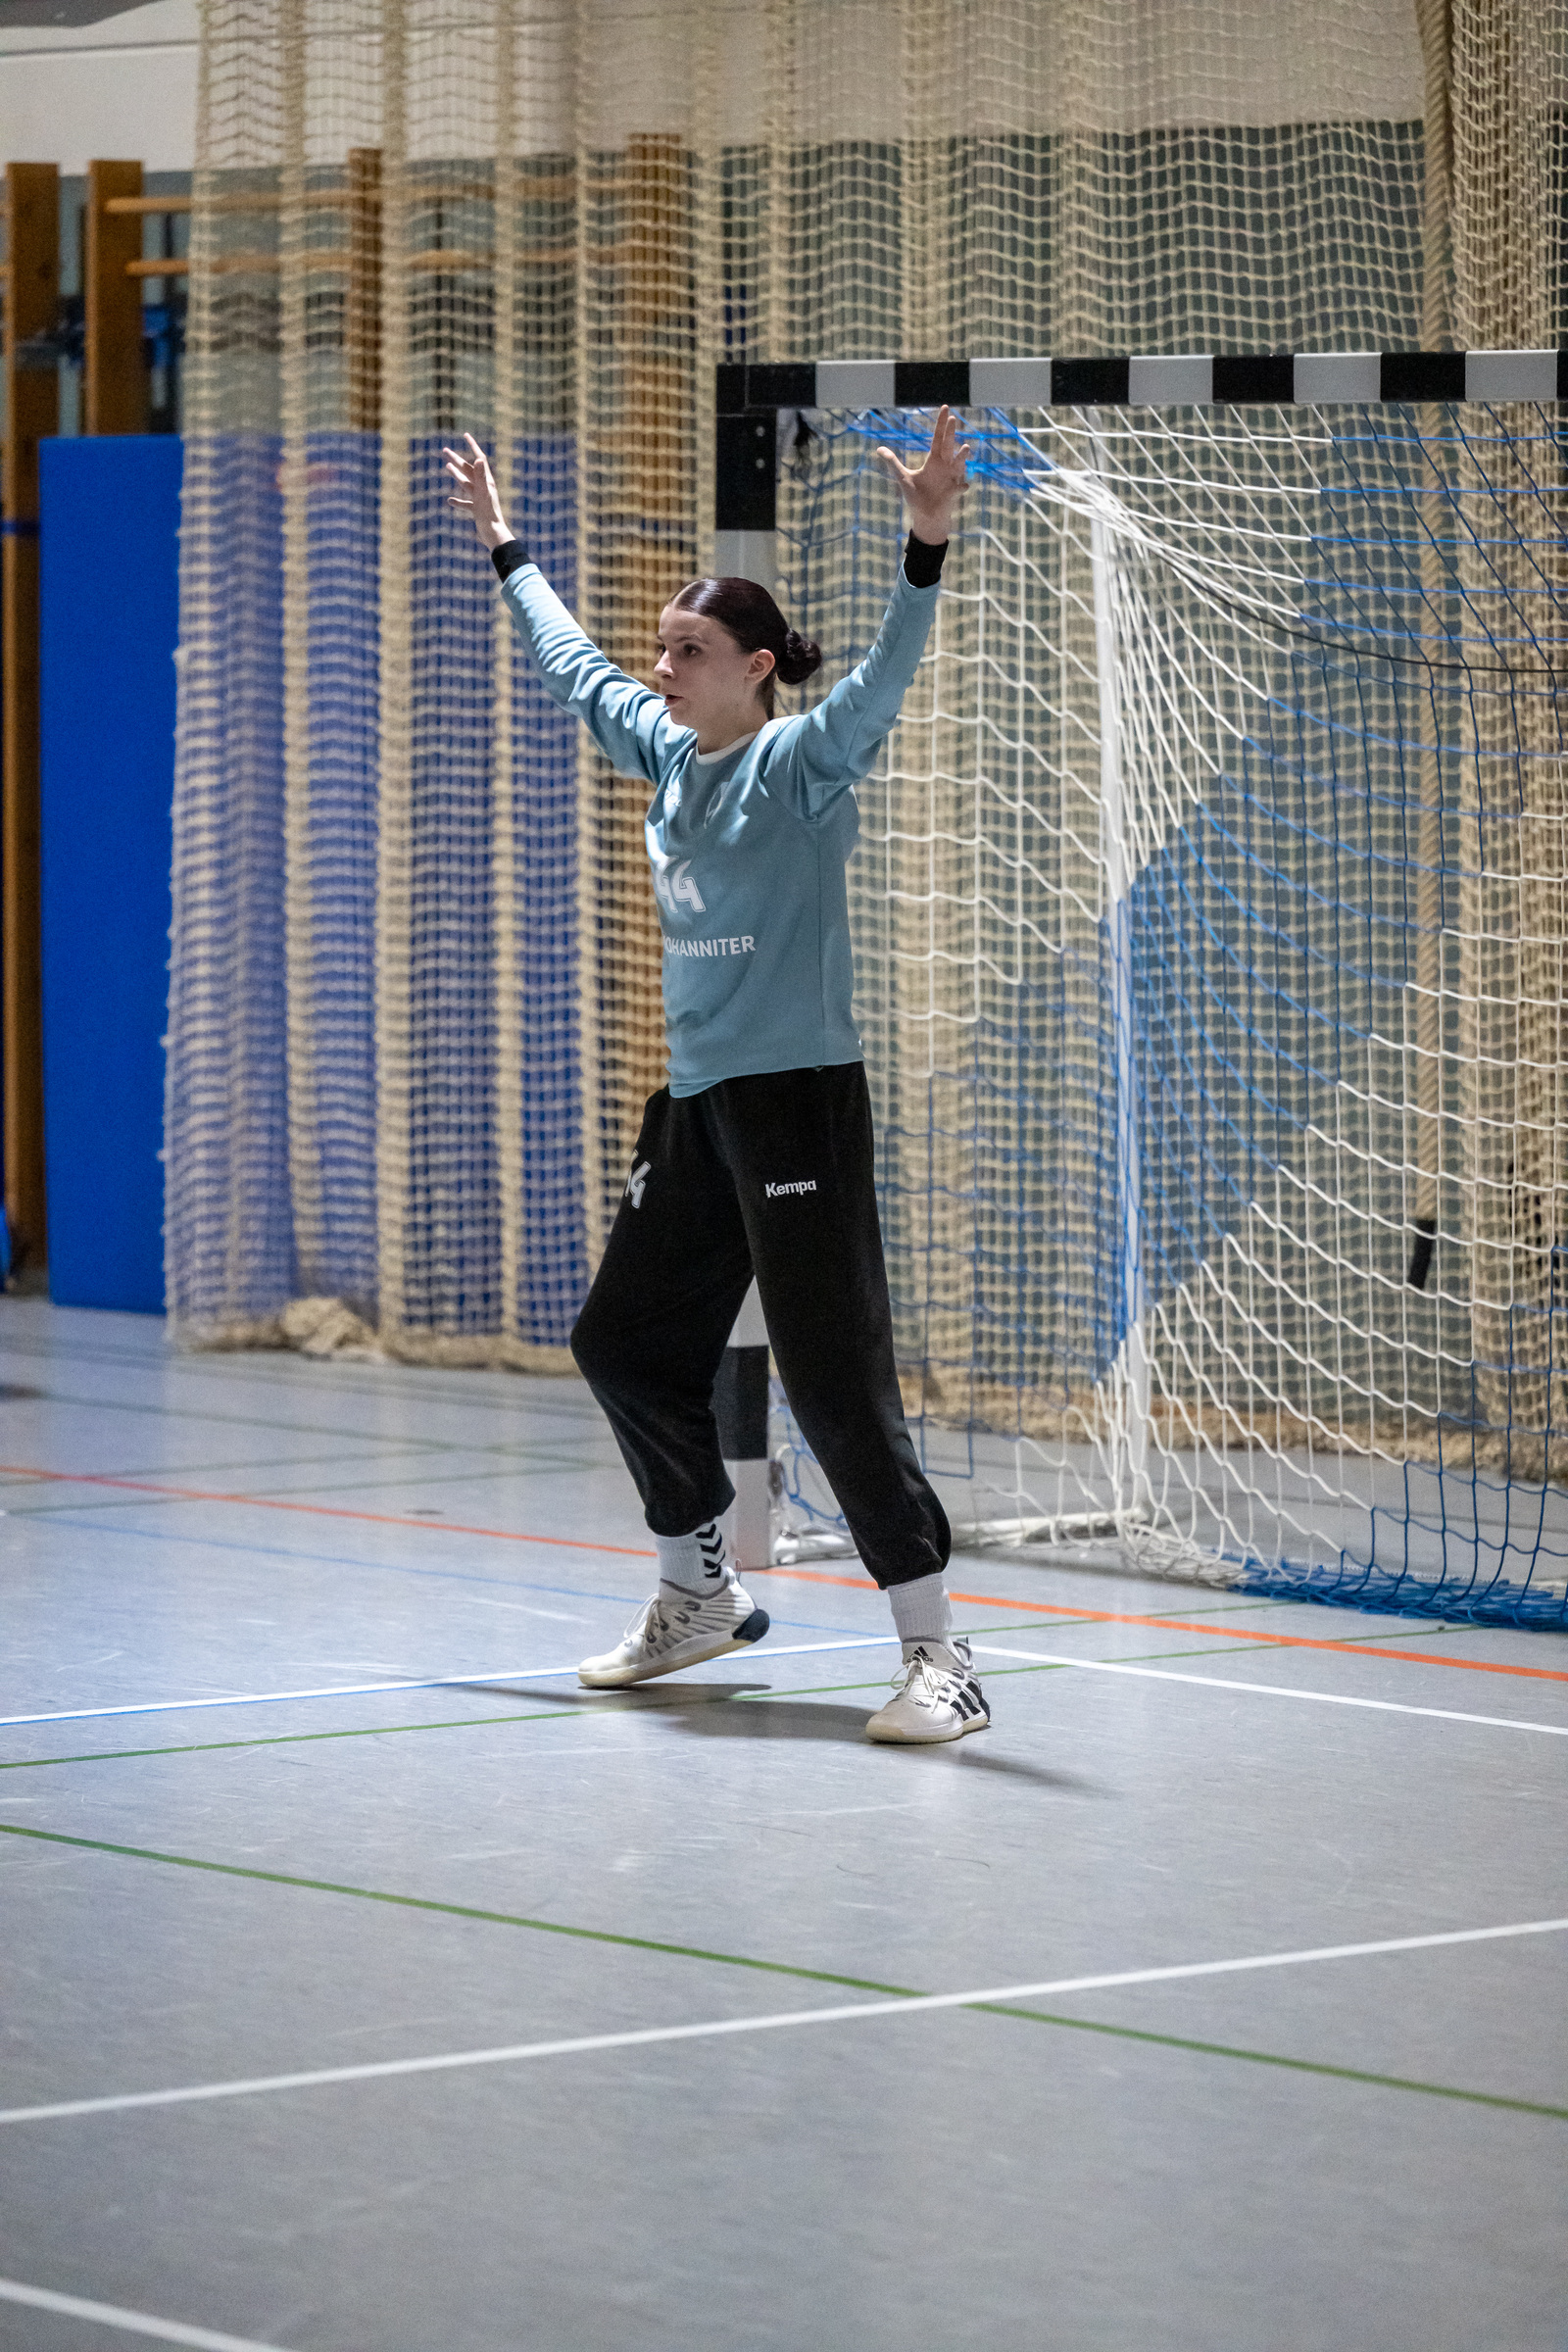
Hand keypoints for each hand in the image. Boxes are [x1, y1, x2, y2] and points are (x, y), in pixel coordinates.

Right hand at [441, 432, 510, 549]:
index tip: (465, 434)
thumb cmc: (489, 514)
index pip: (479, 459)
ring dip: (456, 475)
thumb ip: (480, 476)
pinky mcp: (477, 510)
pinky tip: (449, 500)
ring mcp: (480, 498)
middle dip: (457, 459)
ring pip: (466, 484)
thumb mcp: (483, 493)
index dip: (473, 446)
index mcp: (487, 481)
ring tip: (447, 467)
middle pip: (468, 470)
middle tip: (445, 450)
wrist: (494, 534)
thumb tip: (478, 458)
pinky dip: (458, 501)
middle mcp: (484, 487)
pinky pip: (465, 503)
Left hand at [873, 403, 968, 545]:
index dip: (941, 424)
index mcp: (934, 460)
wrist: (925, 516)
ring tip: (965, 448)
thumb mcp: (903, 477)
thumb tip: (879, 449)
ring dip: (963, 457)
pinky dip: (961, 486)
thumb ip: (893, 463)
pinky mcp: (953, 493)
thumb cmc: (916, 496)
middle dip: (951, 433)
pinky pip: (959, 488)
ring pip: (959, 464)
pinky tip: (963, 485)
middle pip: (948, 445)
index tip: (946, 409)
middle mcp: (945, 466)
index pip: (938, 438)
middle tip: (953, 419)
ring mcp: (951, 478)